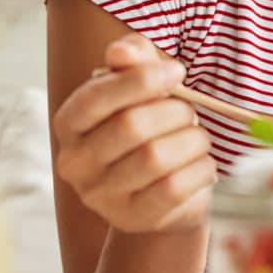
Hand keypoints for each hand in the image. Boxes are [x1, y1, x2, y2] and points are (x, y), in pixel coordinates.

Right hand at [52, 34, 216, 233]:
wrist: (161, 188)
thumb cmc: (149, 124)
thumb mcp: (139, 83)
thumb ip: (131, 57)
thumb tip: (121, 53)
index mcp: (69, 123)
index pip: (95, 98)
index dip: (141, 80)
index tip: (177, 71)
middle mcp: (75, 163)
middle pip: (130, 127)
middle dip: (173, 111)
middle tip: (189, 111)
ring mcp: (102, 197)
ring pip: (155, 158)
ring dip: (191, 140)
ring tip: (198, 138)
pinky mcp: (134, 219)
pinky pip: (174, 189)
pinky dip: (200, 169)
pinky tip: (203, 163)